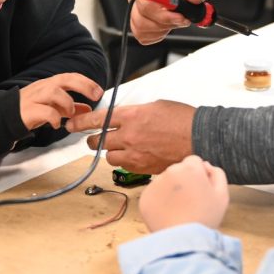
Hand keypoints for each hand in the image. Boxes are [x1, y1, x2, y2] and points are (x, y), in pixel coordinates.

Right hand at [19, 73, 102, 130]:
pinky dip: (54, 117)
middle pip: (64, 79)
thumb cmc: (31, 109)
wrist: (6, 117)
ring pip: (53, 92)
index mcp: (50, 84)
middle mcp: (43, 87)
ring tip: (70, 113)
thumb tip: (88, 109)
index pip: (70, 77)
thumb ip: (70, 108)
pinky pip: (45, 111)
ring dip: (67, 103)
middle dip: (83, 86)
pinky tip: (57, 124)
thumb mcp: (53, 107)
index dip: (86, 82)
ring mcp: (34, 97)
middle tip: (95, 96)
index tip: (99, 91)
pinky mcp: (28, 111)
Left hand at [66, 100, 194, 173]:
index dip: (82, 122)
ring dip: (111, 152)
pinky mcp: (143, 168)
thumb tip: (127, 117)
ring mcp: (135, 154)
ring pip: (109, 157)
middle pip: (98, 141)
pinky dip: (125, 162)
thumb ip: (136, 112)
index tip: (72, 124)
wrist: (200, 138)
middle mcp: (130, 136)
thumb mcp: (156, 106)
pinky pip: (124, 167)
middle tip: (95, 139)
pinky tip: (133, 156)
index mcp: (132, 116)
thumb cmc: (183, 120)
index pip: (98, 119)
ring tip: (119, 148)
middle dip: (94, 140)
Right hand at [127, 0, 204, 44]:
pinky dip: (157, 35)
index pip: (144, 3)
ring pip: (140, 29)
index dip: (163, 14)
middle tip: (183, 18)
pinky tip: (169, 26)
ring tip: (177, 20)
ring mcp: (137, 7)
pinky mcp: (142, 16)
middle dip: (165, 23)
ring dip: (161, 30)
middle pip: (141, 19)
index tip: (181, 16)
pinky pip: (143, 34)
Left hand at [138, 155, 228, 231]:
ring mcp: (155, 184)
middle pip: (178, 170)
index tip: (201, 190)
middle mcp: (170, 171)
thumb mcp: (222, 195)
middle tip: (191, 202)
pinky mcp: (144, 197)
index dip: (199, 175)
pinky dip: (160, 202)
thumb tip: (206, 165)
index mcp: (190, 167)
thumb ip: (217, 174)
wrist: (183, 240)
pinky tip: (169, 214)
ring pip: (165, 182)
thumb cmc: (206, 218)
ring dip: (171, 191)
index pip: (194, 161)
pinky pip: (154, 195)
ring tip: (179, 210)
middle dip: (184, 181)